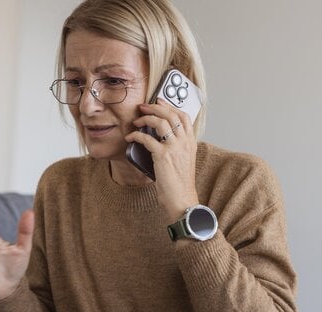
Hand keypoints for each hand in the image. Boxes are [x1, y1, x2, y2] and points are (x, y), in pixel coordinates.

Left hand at [125, 101, 199, 221]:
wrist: (182, 199)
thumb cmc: (179, 184)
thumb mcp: (183, 161)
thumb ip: (176, 148)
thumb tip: (158, 138)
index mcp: (191, 142)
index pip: (184, 116)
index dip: (170, 106)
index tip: (159, 101)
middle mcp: (185, 142)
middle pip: (171, 114)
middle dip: (155, 107)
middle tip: (143, 107)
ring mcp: (175, 147)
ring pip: (160, 122)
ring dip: (145, 118)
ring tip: (136, 121)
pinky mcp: (163, 155)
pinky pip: (147, 138)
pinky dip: (136, 135)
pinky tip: (130, 138)